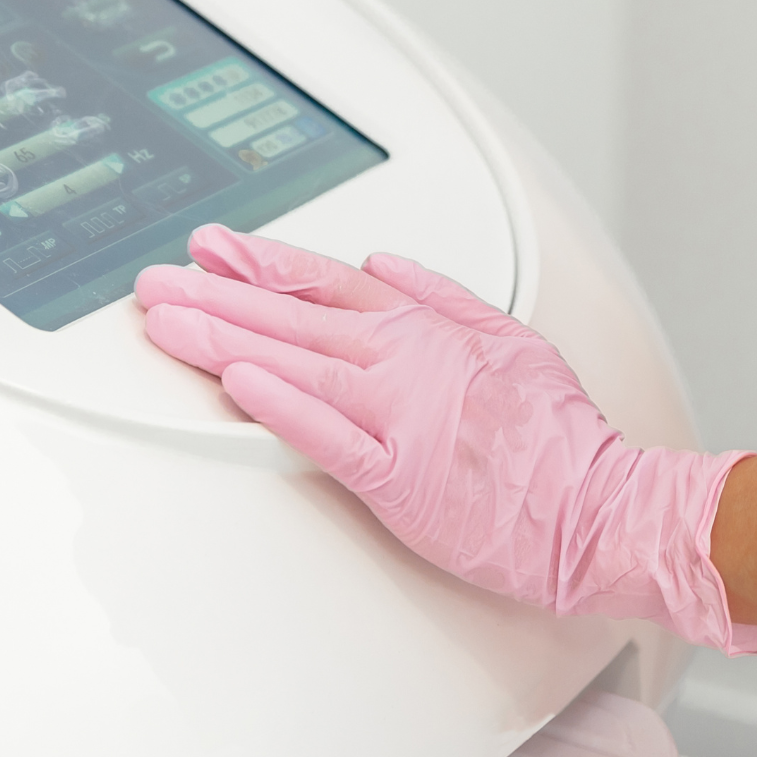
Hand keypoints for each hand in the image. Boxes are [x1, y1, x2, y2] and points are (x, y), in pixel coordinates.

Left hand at [138, 226, 756, 653]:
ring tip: (169, 321)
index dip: (262, 263)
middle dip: (216, 294)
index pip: (325, 285)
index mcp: (427, 332)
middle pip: (292, 317)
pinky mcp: (396, 477)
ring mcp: (397, 417)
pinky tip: (236, 382)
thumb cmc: (561, 440)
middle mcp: (404, 364)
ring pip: (294, 364)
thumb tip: (385, 263)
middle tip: (156, 283)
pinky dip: (280, 404)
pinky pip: (325, 436)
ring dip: (224, 337)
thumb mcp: (510, 338)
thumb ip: (441, 296)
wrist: (600, 508)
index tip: (211, 248)